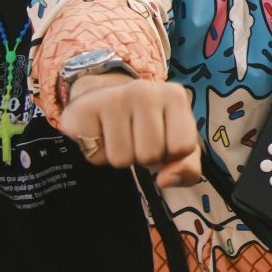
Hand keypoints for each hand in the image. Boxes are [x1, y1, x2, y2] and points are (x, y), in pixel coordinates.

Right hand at [59, 77, 202, 188]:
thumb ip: (187, 169)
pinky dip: (98, 154)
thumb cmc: (148, 127)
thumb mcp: (177, 146)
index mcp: (174, 96)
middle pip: (150, 155)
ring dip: (120, 157)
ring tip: (119, 136)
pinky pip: (96, 157)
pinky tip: (100, 134)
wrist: (102, 99)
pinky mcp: (84, 110)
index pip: (183, 148)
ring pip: (122, 159)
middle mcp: (144, 91)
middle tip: (136, 139)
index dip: (171, 154)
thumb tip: (165, 180)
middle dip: (143, 157)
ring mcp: (112, 98)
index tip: (163, 140)